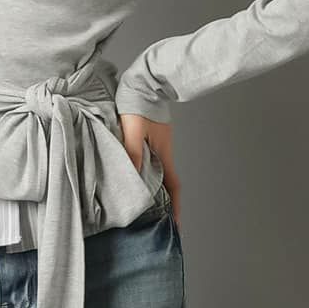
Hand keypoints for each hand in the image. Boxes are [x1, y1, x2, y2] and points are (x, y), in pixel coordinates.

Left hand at [118, 112, 181, 233]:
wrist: (144, 83)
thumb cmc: (139, 104)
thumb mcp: (133, 130)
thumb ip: (132, 152)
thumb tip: (132, 176)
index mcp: (163, 155)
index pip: (173, 187)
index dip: (175, 206)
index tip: (176, 224)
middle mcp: (163, 154)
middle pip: (165, 184)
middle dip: (163, 204)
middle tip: (155, 222)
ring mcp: (157, 147)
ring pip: (156, 175)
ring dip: (153, 191)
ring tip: (142, 207)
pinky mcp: (149, 141)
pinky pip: (148, 164)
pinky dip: (144, 176)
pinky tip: (134, 180)